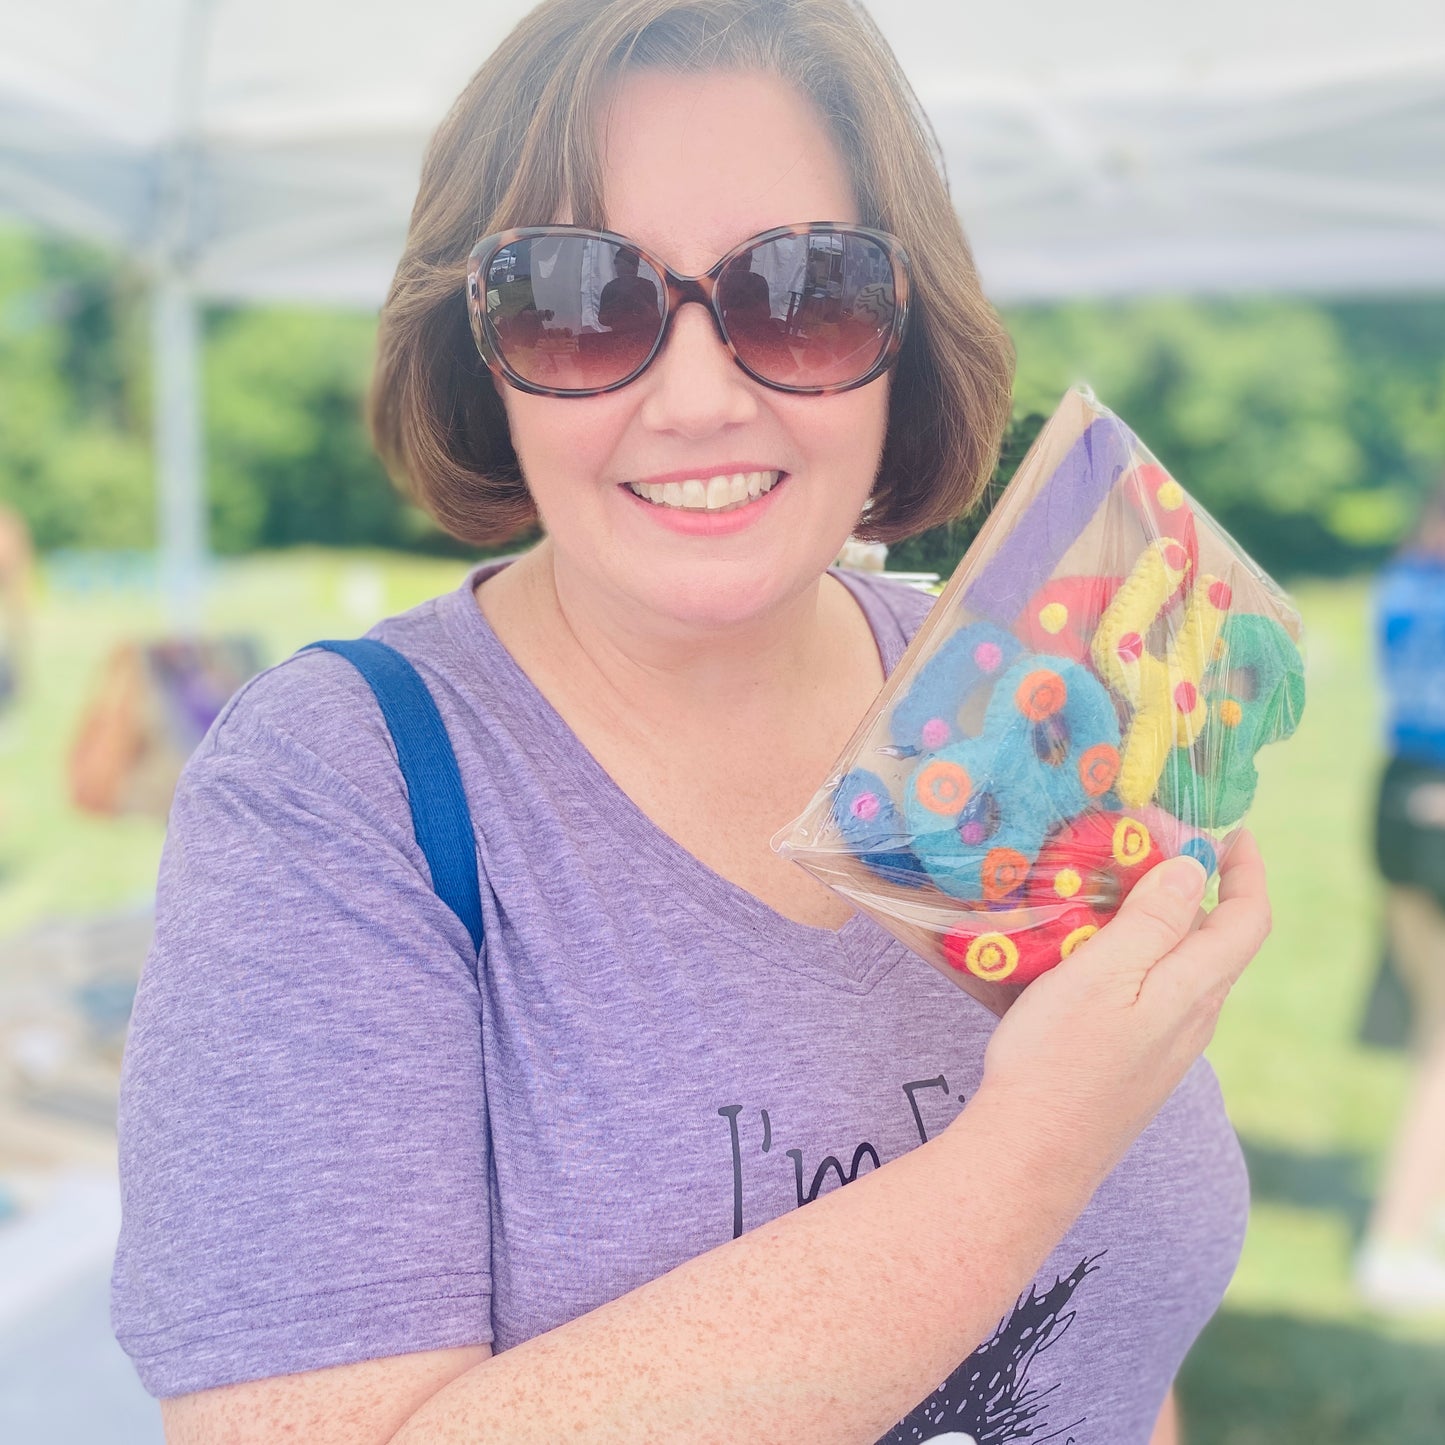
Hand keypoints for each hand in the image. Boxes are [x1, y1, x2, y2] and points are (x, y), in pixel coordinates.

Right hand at [976, 830, 1270, 1182]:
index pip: (1247, 919)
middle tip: (1149, 846)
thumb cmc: (1059, 1058)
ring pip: (1182, 966)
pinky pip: (1153, 992)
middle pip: (1215, 940)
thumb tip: (1195, 867)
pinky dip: (1138, 954)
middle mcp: (1194, 1018)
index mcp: (1193, 989)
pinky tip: (1090, 951)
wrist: (1032, 1153)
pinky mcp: (1136, 1061)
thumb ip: (1153, 921)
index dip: (1248, 871)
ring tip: (1114, 887)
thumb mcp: (1102, 974)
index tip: (1234, 833)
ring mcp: (1166, 1045)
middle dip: (1196, 886)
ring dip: (1163, 920)